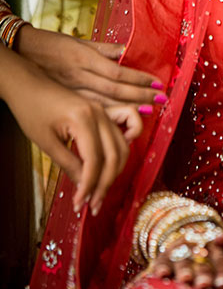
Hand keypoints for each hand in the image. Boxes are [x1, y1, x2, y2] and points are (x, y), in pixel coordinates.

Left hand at [1, 47, 141, 213]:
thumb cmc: (31, 109)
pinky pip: (125, 126)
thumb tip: (85, 188)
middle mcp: (100, 113)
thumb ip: (69, 164)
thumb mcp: (46, 142)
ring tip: (101, 190)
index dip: (90, 186)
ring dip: (116, 170)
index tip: (80, 205)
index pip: (95, 161)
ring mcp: (104, 110)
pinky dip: (127, 142)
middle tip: (92, 205)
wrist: (28, 83)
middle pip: (115, 155)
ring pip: (123, 145)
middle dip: (105, 183)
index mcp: (84, 119)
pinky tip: (117, 156)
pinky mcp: (103, 110)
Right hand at [15, 24, 165, 107]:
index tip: (157, 83)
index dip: (137, 79)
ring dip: (127, 109)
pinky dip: (105, 118)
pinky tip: (120, 123)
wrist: (21, 56)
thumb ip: (103, 48)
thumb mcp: (78, 42)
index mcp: (83, 59)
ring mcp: (72, 92)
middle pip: (114, 90)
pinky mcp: (66, 102)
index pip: (116, 72)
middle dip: (139, 96)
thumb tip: (125, 51)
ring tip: (148, 112)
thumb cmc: (51, 45)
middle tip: (161, 99)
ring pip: (103, 104)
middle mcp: (79, 77)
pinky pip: (89, 112)